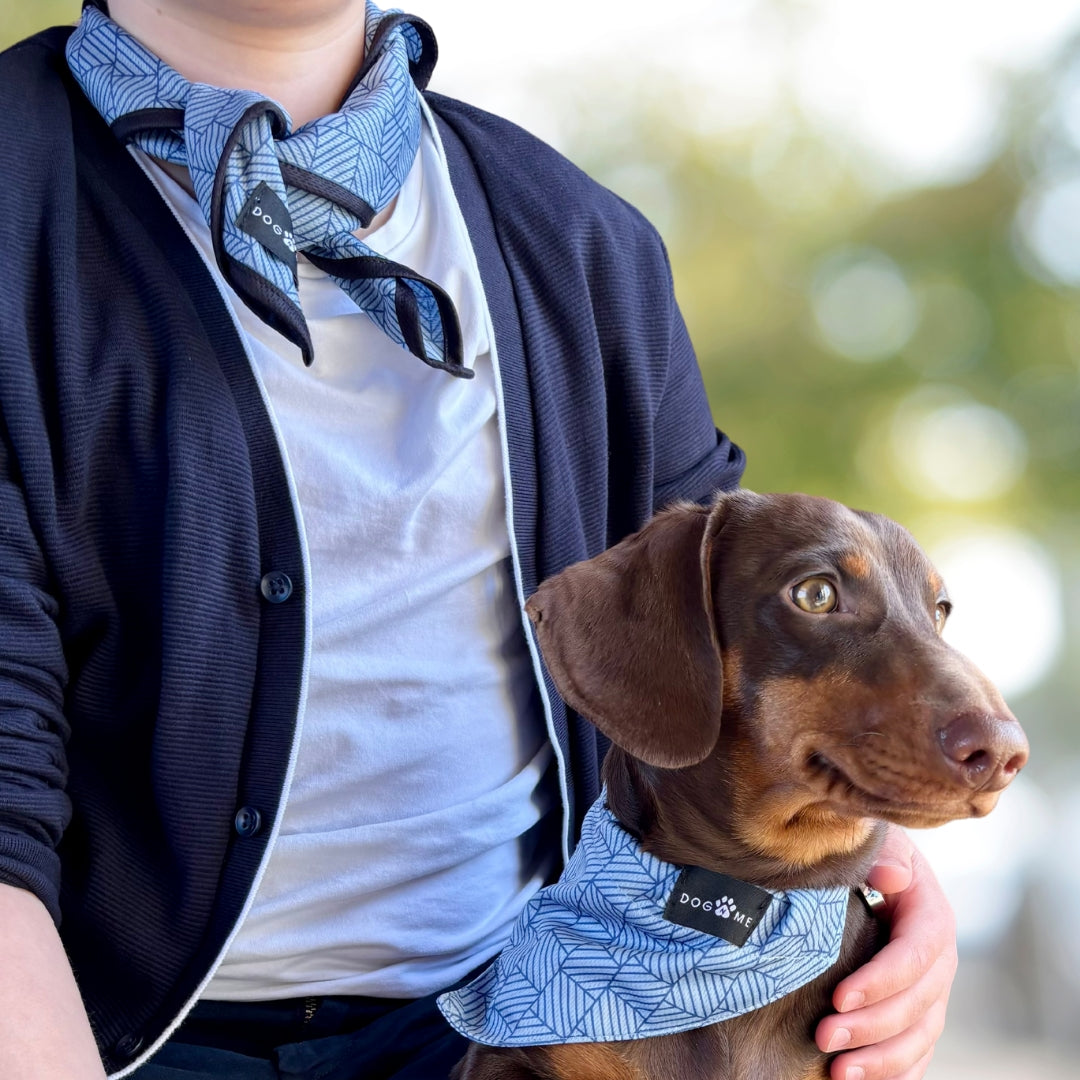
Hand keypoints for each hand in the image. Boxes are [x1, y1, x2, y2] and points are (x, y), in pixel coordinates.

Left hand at [814, 827, 957, 1079]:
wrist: (865, 867)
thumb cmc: (862, 851)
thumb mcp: (872, 839)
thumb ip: (882, 854)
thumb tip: (891, 877)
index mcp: (930, 913)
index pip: (916, 954)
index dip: (882, 980)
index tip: (839, 998)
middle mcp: (938, 958)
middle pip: (918, 1003)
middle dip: (873, 1027)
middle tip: (824, 1037)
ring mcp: (931, 989)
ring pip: (920, 1036)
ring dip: (882, 1060)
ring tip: (838, 1072)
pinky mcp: (917, 1012)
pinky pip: (917, 1052)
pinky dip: (895, 1072)